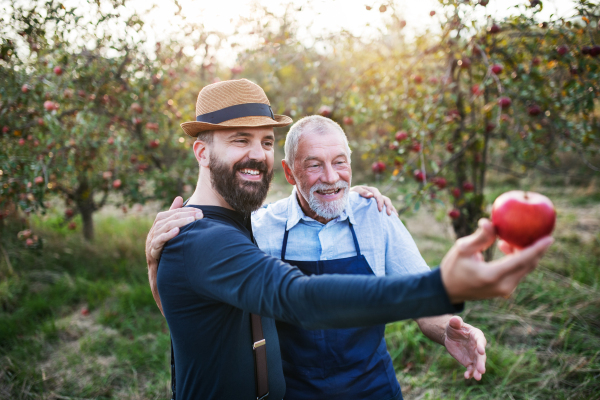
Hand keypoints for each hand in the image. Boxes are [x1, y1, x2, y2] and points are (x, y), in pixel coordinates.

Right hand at [146, 196, 202, 314]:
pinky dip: (167, 236)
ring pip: (162, 228)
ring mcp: (151, 243)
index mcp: (158, 227)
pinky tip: (178, 232)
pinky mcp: (152, 254)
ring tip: (192, 221)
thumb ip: (176, 217)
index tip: (199, 211)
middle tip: (200, 215)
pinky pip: (157, 242)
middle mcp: (153, 234)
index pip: (169, 214)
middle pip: (167, 219)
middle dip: (184, 216)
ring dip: (178, 223)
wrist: (162, 279)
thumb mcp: (174, 234)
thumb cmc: (169, 254)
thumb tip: (180, 197)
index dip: (183, 211)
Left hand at [350, 185, 396, 215]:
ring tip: (394, 216)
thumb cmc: (351, 195)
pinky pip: (386, 207)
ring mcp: (378, 200)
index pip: (378, 195)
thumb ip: (361, 192)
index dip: (380, 202)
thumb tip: (371, 195)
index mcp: (371, 190)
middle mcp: (376, 195)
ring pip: (387, 203)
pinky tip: (395, 217)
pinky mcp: (378, 205)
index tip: (380, 209)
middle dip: (388, 206)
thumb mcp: (355, 191)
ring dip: (392, 209)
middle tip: (388, 214)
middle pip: (385, 199)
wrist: (349, 198)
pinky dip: (391, 210)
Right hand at [440, 218, 552, 302]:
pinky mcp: (504, 291)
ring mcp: (505, 290)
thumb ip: (480, 236)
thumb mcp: (462, 248)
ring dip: (523, 253)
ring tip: (509, 240)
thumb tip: (490, 221)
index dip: (537, 248)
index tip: (550, 238)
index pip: (521, 260)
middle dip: (534, 249)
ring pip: (524, 269)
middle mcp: (503, 285)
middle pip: (528, 265)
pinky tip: (506, 248)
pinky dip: (518, 260)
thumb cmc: (453, 267)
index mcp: (492, 275)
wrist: (448, 290)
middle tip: (534, 231)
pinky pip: (518, 273)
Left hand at [443, 316, 486, 379]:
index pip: (480, 341)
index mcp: (476, 335)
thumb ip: (455, 322)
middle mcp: (478, 346)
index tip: (481, 351)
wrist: (450, 336)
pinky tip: (467, 377)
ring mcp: (474, 355)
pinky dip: (469, 373)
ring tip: (477, 378)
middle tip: (482, 370)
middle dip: (481, 363)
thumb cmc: (454, 328)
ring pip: (477, 364)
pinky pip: (470, 369)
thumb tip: (455, 319)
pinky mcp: (469, 362)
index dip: (481, 346)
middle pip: (481, 356)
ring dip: (478, 371)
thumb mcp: (453, 324)